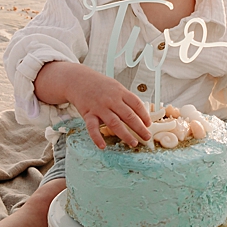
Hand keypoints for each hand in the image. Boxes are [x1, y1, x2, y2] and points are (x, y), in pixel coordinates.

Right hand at [36, 61, 150, 146]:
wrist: (78, 80)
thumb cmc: (99, 85)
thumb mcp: (115, 87)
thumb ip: (126, 99)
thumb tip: (139, 113)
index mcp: (120, 92)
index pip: (136, 104)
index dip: (144, 115)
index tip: (148, 124)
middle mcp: (111, 100)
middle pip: (128, 116)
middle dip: (139, 128)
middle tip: (146, 137)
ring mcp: (99, 107)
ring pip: (114, 123)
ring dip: (125, 135)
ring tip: (133, 143)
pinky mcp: (88, 114)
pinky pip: (93, 128)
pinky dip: (97, 138)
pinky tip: (102, 146)